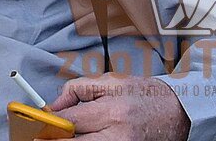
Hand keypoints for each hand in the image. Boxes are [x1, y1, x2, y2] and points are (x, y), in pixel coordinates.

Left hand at [48, 75, 190, 139]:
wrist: (179, 111)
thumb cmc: (144, 93)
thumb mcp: (110, 81)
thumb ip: (78, 89)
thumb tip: (54, 106)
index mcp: (113, 112)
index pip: (70, 122)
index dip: (50, 124)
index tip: (36, 124)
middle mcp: (118, 135)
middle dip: (55, 140)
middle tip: (40, 136)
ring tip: (59, 137)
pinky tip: (79, 138)